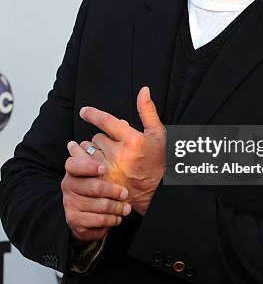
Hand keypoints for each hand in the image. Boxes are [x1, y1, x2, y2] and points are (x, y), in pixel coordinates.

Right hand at [61, 142, 130, 243]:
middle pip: (91, 186)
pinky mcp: (74, 219)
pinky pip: (95, 221)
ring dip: (115, 207)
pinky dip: (110, 220)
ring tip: (126, 207)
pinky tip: (117, 217)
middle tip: (124, 192)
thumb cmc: (110, 179)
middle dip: (111, 190)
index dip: (88, 166)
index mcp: (76, 166)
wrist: (100, 210)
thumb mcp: (114, 155)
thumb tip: (124, 119)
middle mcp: (69, 183)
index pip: (74, 163)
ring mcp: (70, 202)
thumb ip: (117, 134)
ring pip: (97, 205)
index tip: (103, 169)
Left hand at [79, 86, 165, 215]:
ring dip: (91, 151)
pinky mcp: (101, 182)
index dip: (92, 114)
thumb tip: (144, 90)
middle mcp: (119, 155)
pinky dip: (84, 163)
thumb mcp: (157, 134)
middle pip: (96, 137)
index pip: (105, 121)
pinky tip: (89, 163)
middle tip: (112, 146)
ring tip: (101, 155)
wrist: (155, 193)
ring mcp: (109, 169)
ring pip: (88, 151)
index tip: (84, 111)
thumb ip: (148, 111)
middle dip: (102, 140)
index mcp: (133, 141)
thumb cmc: (157, 161)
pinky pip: (83, 166)